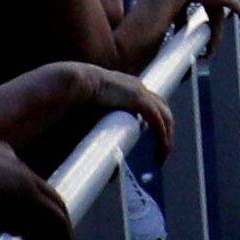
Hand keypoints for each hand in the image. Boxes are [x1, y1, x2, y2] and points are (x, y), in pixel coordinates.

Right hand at [20, 60, 157, 164]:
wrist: (73, 82)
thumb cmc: (75, 98)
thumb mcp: (92, 114)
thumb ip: (97, 128)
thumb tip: (97, 153)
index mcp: (126, 87)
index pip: (149, 102)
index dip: (153, 121)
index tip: (149, 139)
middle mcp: (136, 87)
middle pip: (162, 109)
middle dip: (165, 131)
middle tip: (159, 151)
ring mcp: (139, 91)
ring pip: (164, 116)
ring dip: (166, 137)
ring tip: (160, 156)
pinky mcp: (138, 99)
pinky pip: (158, 121)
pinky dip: (161, 136)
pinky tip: (160, 151)